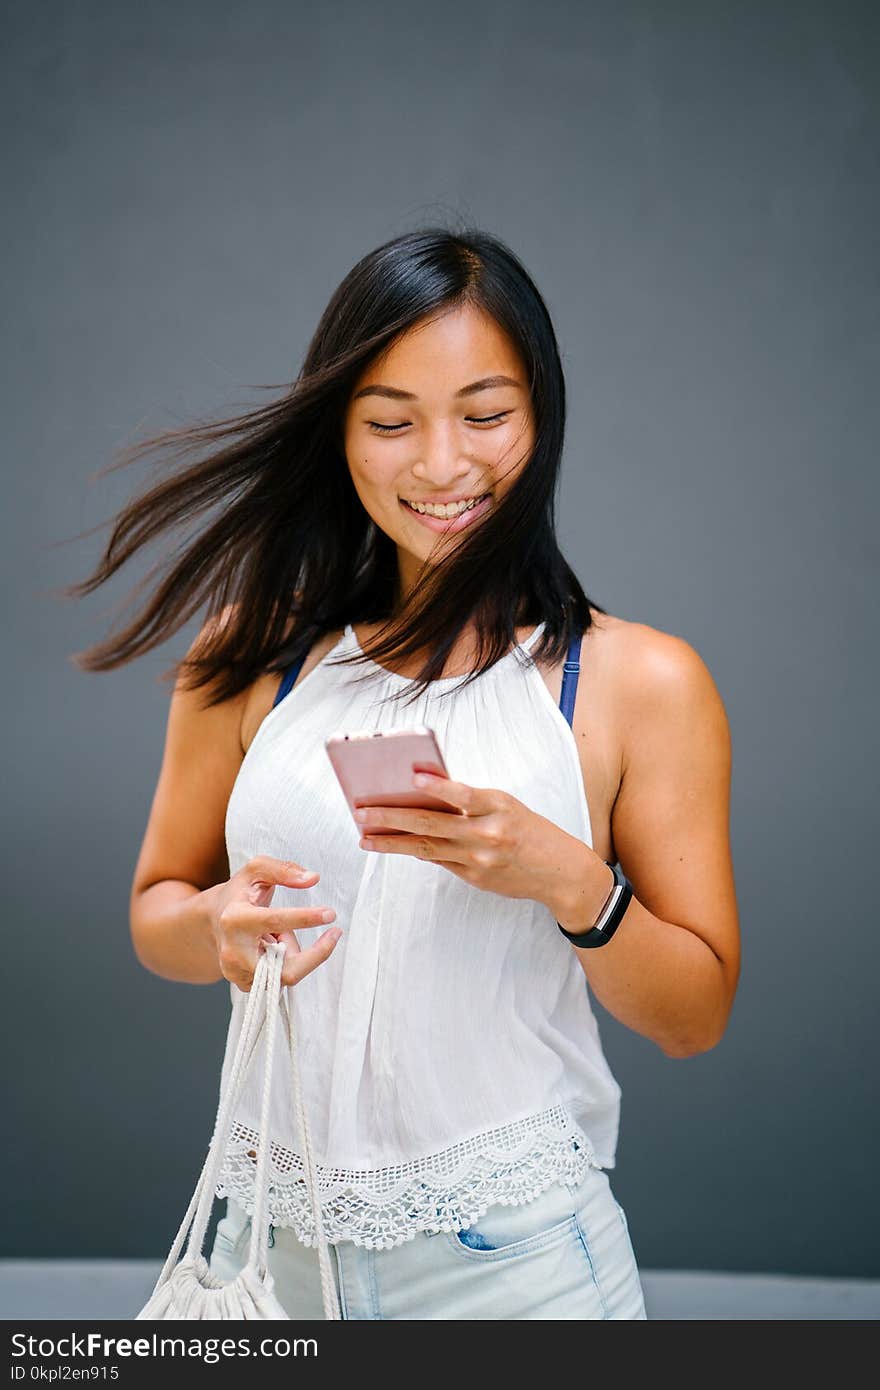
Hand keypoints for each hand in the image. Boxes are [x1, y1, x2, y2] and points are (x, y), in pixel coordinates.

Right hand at [207, 855, 340, 992]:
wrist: (213, 921)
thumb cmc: (238, 894)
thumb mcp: (256, 870)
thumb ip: (284, 870)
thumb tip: (312, 878)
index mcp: (235, 918)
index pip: (275, 920)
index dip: (306, 918)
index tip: (330, 915)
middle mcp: (233, 952)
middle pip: (286, 970)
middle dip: (314, 954)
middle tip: (334, 934)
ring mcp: (237, 973)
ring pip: (285, 974)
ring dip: (292, 952)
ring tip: (279, 934)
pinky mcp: (244, 985)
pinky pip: (279, 979)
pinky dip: (285, 961)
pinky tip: (272, 947)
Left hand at [354, 771, 581, 907]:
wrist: (558, 872)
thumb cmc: (530, 830)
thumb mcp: (507, 806)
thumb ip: (471, 801)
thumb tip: (423, 794)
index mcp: (499, 807)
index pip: (464, 794)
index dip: (437, 786)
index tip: (412, 777)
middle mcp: (487, 833)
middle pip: (431, 823)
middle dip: (391, 817)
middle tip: (362, 812)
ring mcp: (479, 859)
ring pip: (426, 847)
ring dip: (391, 842)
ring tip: (365, 837)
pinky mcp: (474, 877)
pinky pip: (438, 861)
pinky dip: (415, 851)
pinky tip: (394, 845)